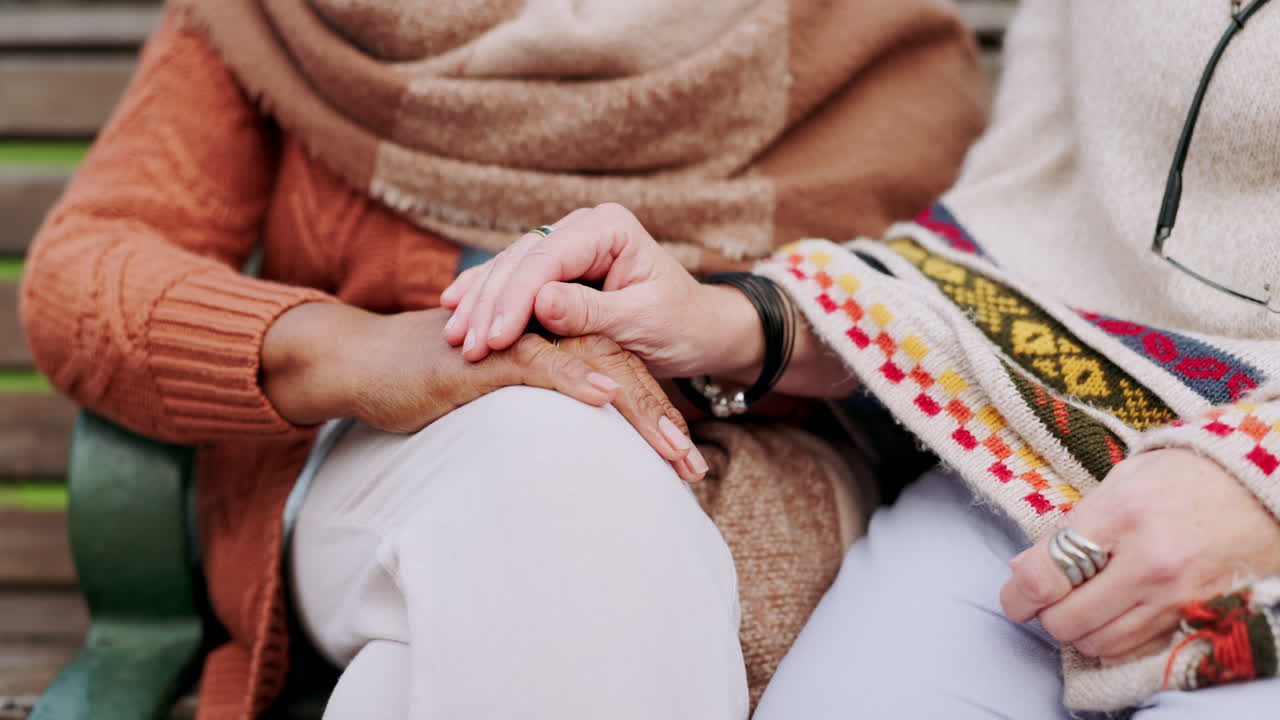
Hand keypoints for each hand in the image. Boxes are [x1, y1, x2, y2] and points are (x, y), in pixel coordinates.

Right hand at [262, 302, 706, 480]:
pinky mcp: (487, 349)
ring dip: (636, 408)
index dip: (654, 413)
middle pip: (619, 364)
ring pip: (593, 360)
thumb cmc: (429, 380)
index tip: (683, 465)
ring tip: (671, 453)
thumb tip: (584, 435)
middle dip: (659, 419)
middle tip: (690, 471)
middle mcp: (544, 325)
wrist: (364, 364)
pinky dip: (574, 377)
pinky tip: (605, 399)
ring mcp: (517, 332)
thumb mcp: (500, 392)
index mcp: (553, 334)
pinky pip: (539, 359)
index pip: (619, 368)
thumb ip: (544, 399)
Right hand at [439, 203, 762, 378]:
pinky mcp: (557, 266)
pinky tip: (455, 309)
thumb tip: (541, 301)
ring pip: (510, 266)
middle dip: (490, 303)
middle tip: (464, 344)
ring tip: (454, 337)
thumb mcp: (640, 323)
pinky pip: (513, 276)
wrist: (700, 329)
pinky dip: (485, 295)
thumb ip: (591, 312)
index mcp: (610, 228)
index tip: (494, 338)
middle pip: (522, 259)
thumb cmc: (681, 327)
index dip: (516, 298)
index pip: (548, 258)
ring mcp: (568, 242)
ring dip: (480, 302)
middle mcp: (585, 226)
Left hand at [1000, 448, 1279, 662]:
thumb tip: (1021, 567)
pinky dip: (1115, 638)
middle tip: (1048, 600)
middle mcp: (1148, 560)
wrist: (1263, 485)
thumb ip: (1069, 526)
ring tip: (1083, 603)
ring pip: (1099, 642)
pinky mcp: (1199, 614)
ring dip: (1080, 630)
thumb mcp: (1119, 483)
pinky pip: (1138, 647)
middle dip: (1046, 615)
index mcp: (1119, 514)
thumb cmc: (1185, 476)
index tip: (1014, 597)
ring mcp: (1177, 593)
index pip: (1044, 574)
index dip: (1016, 595)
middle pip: (1066, 620)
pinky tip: (1115, 613)